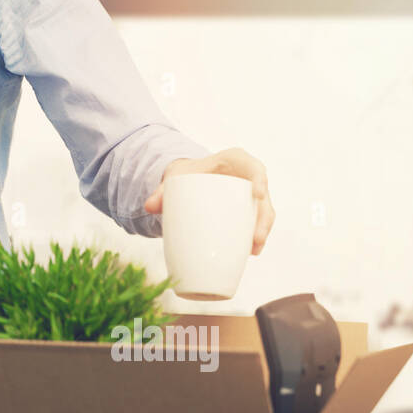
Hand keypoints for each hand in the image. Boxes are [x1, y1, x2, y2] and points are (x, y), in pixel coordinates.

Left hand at [142, 147, 274, 255]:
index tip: (257, 194)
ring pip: (264, 212)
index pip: (253, 167)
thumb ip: (161, 191)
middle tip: (255, 237)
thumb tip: (148, 207)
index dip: (260, 179)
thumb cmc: (188, 174)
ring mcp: (251, 194)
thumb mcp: (176, 177)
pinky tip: (251, 252)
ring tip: (253, 250)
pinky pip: (257, 222)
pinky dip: (255, 237)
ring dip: (262, 231)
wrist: (191, 179)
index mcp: (234, 161)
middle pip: (263, 195)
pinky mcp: (249, 209)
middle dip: (264, 217)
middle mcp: (248, 176)